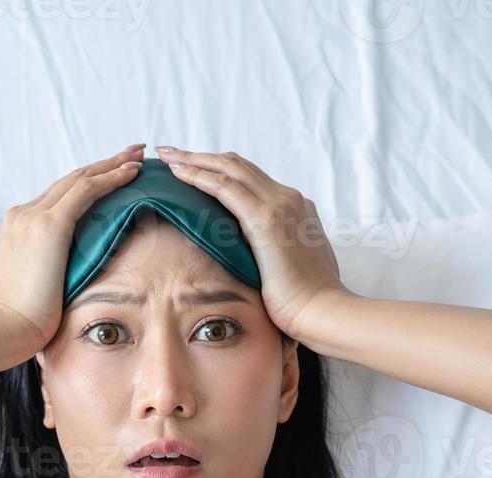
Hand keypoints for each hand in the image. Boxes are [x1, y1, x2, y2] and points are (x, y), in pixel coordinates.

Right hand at [0, 145, 145, 350]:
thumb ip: (40, 273)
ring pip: (79, 179)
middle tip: (132, 153)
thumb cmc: (15, 324)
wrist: (1, 329)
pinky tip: (134, 173)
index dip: (87, 183)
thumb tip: (59, 281)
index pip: (56, 197)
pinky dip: (112, 178)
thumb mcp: (26, 289)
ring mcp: (32, 217)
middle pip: (68, 180)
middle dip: (103, 165)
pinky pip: (87, 190)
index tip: (110, 176)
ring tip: (139, 156)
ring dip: (112, 165)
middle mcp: (21, 215)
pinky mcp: (48, 225)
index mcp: (15, 228)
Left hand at [156, 147, 345, 339]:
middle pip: (238, 165)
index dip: (221, 169)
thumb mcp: (293, 266)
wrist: (324, 311)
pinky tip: (178, 173)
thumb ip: (277, 250)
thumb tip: (259, 258)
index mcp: (296, 208)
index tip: (195, 167)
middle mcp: (289, 198)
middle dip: (202, 156)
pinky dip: (198, 176)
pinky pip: (224, 187)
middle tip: (172, 152)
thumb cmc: (308, 301)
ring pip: (229, 168)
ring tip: (167, 156)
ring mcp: (279, 204)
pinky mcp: (265, 218)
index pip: (252, 178)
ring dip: (194, 160)